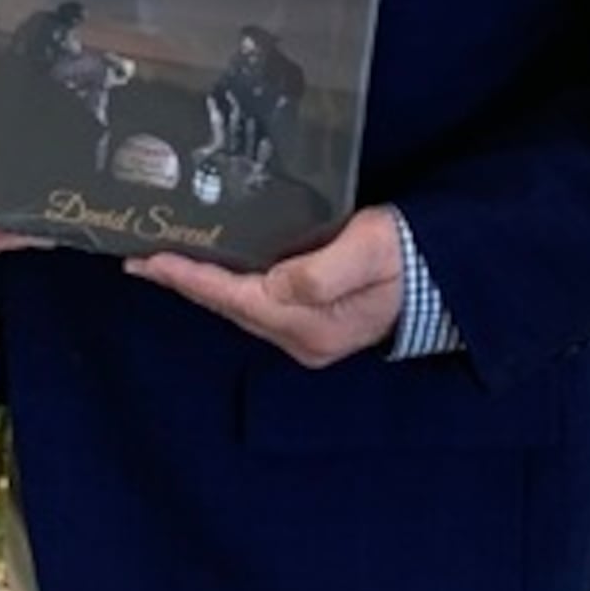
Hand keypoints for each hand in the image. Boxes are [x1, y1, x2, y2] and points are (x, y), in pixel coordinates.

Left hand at [130, 206, 404, 367]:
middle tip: (140, 259)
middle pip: (229, 307)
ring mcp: (309, 336)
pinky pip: (259, 305)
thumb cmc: (410, 256)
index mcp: (310, 325)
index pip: (233, 298)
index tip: (148, 261)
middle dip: (185, 283)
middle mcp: (303, 338)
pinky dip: (230, 287)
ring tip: (167, 263)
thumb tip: (276, 282)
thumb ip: (320, 271)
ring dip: (204, 286)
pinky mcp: (317, 324)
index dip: (188, 278)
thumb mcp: (369, 252)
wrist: (449, 278)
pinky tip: (216, 269)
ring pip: (241, 308)